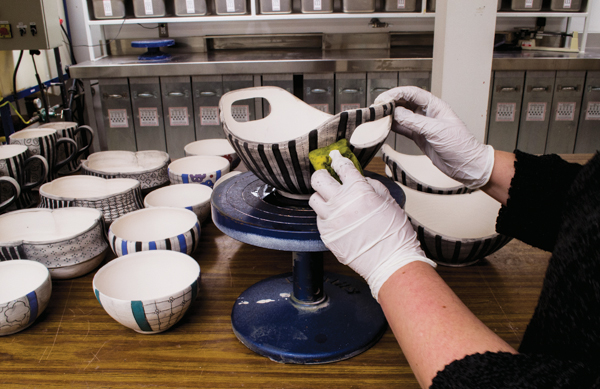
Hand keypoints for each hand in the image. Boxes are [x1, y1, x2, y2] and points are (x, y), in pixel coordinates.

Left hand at [309, 150, 435, 299]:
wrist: (390, 261)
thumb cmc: (394, 235)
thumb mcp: (390, 202)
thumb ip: (372, 186)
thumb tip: (361, 179)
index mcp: (359, 191)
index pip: (342, 167)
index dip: (338, 160)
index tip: (336, 158)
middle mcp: (341, 203)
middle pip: (318, 179)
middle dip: (322, 174)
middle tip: (327, 177)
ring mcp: (331, 219)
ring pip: (314, 199)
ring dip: (321, 196)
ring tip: (331, 200)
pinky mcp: (326, 234)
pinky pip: (319, 219)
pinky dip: (326, 216)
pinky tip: (337, 219)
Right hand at [374, 86, 493, 188]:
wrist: (467, 166)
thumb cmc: (461, 146)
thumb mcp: (437, 131)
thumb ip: (415, 121)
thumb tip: (397, 113)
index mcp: (435, 106)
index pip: (413, 93)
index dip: (397, 93)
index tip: (384, 98)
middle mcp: (428, 114)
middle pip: (405, 103)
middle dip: (391, 103)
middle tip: (377, 107)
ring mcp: (423, 126)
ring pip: (402, 116)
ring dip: (390, 115)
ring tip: (378, 116)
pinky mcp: (419, 137)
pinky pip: (403, 129)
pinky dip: (393, 127)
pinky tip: (385, 126)